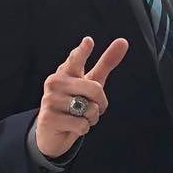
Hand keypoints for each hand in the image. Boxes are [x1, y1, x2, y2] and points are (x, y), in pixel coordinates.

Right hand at [34, 35, 127, 159]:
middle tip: (89, 107)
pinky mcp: (49, 118)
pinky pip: (82, 124)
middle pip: (95, 89)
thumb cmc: (75, 102)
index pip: (76, 59)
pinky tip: (71, 127)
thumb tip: (123, 41)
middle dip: (100, 103)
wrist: (53, 132)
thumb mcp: (92, 82)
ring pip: (90, 109)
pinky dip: (83, 128)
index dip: (83, 52)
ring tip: (77, 116)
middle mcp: (55, 82)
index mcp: (66, 72)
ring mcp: (49, 100)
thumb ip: (105, 63)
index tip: (89, 41)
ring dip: (90, 118)